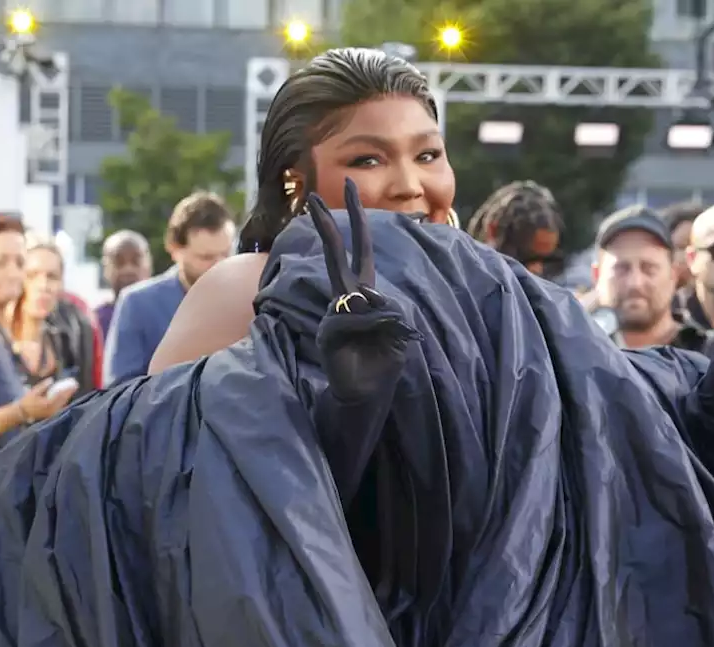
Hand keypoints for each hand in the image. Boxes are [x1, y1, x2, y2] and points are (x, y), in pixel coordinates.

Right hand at [17, 378, 73, 420]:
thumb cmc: (27, 401)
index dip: (67, 389)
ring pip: (63, 404)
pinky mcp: (52, 415)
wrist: (23, 413)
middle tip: (75, 385)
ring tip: (72, 389)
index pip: (60, 395)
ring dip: (68, 397)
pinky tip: (67, 397)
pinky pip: (61, 408)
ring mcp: (52, 413)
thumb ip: (43, 386)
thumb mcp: (33, 392)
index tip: (72, 384)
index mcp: (47, 403)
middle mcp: (52, 409)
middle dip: (70, 392)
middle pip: (64, 400)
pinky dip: (64, 402)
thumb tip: (51, 380)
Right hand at [310, 179, 419, 400]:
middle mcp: (345, 296)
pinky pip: (356, 319)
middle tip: (314, 194)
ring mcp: (334, 312)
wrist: (367, 392)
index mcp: (363, 288)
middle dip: (328, 223)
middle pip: (335, 251)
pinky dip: (372, 329)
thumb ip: (386, 309)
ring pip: (356, 294)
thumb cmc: (384, 358)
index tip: (350, 187)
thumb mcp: (398, 328)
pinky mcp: (329, 332)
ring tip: (387, 340)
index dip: (356, 217)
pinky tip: (374, 345)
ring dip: (379, 318)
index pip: (359, 246)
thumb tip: (365, 298)